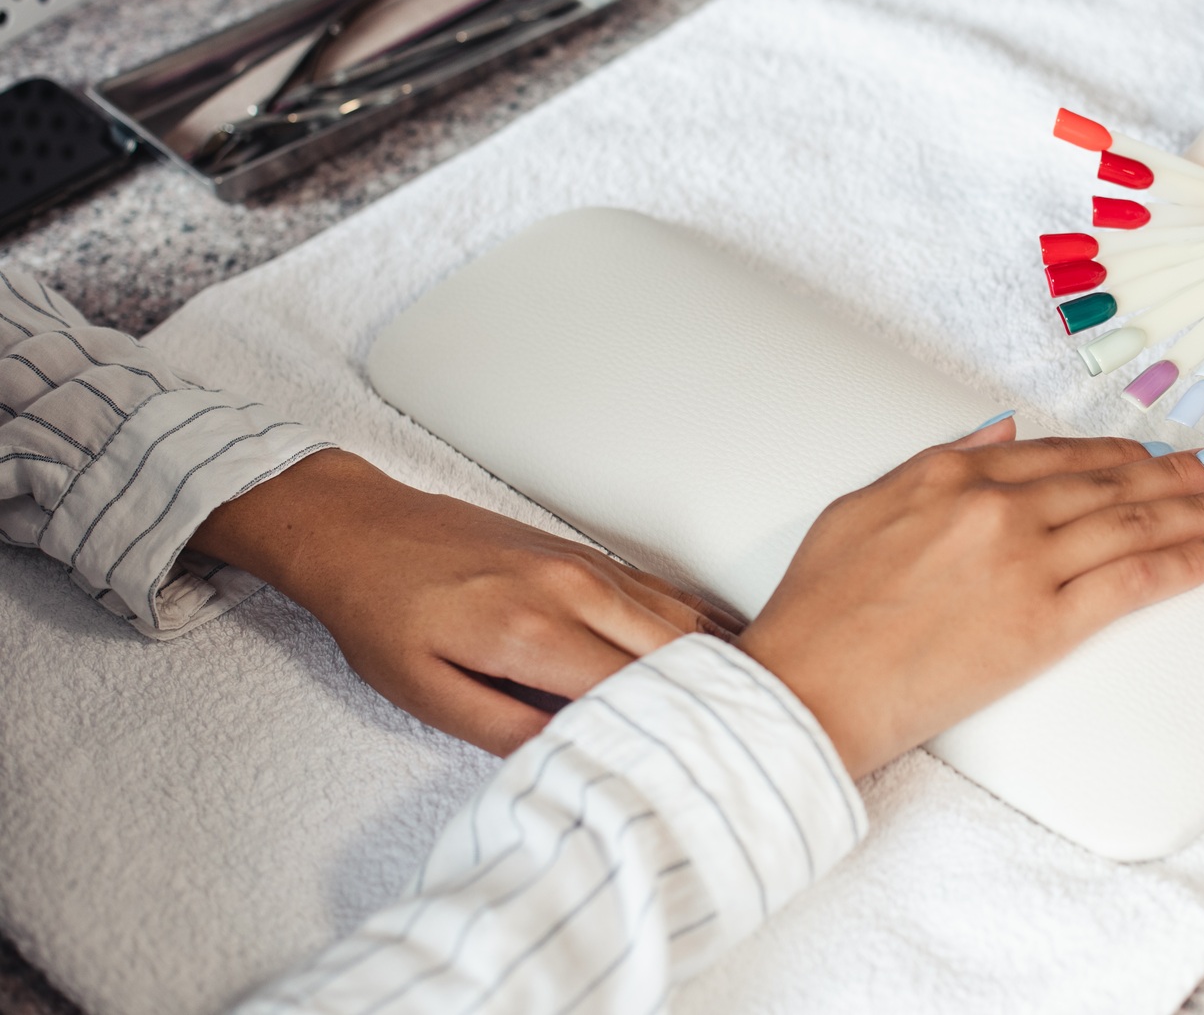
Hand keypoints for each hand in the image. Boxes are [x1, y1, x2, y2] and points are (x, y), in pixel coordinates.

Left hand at [189, 450, 743, 755]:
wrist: (362, 532)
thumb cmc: (384, 615)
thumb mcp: (427, 694)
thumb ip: (506, 730)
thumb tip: (575, 756)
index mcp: (531, 631)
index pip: (631, 689)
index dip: (670, 732)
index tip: (695, 768)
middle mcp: (572, 589)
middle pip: (675, 651)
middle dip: (709, 702)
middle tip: (738, 748)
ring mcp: (585, 565)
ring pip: (680, 618)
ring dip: (715, 663)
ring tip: (746, 711)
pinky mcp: (586, 556)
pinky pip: (662, 593)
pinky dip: (697, 628)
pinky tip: (720, 655)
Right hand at [737, 418, 1203, 777]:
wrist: (810, 686)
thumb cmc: (819, 608)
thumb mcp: (862, 504)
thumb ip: (937, 459)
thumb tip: (999, 425)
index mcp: (950, 472)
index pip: (1056, 453)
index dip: (1115, 453)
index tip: (1153, 454)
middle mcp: (996, 507)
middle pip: (1107, 481)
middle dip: (1174, 473)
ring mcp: (1025, 562)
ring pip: (1132, 522)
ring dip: (1195, 509)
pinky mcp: (1044, 623)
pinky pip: (1131, 581)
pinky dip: (1182, 563)